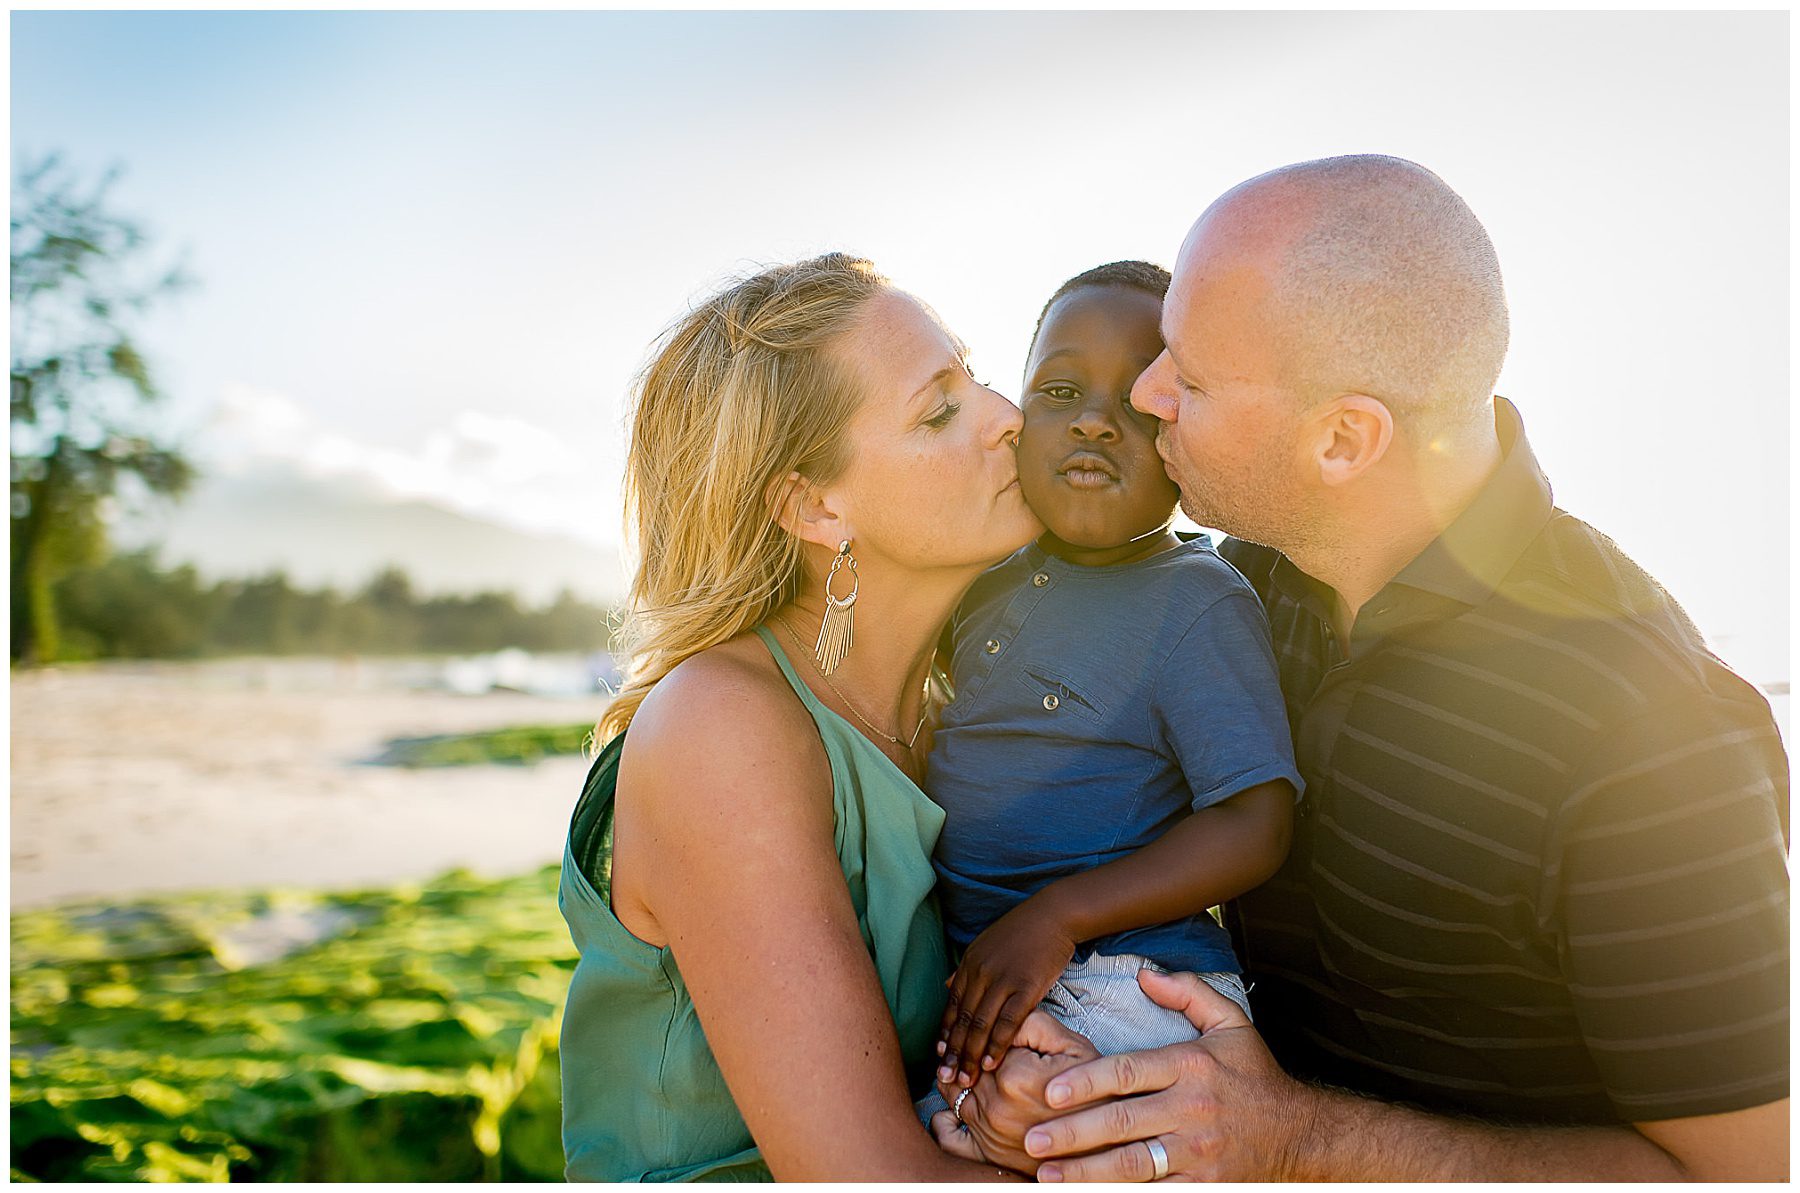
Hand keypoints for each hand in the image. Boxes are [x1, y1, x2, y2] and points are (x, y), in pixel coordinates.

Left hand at [929, 1009, 1100, 1174]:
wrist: (1105, 1145)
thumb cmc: (1093, 1093)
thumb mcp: (1073, 1047)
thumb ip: (1035, 1024)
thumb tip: (1004, 1017)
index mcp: (1014, 1077)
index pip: (986, 1040)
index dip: (995, 1034)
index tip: (1008, 1040)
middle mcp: (994, 1106)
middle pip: (967, 1065)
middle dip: (974, 1055)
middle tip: (986, 1052)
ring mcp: (987, 1131)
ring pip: (952, 1092)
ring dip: (956, 1079)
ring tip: (966, 1069)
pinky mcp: (985, 1152)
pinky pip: (949, 1136)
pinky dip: (944, 1123)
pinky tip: (951, 1112)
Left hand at [937, 900, 1075, 1086]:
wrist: (1053, 916)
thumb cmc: (1022, 933)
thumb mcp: (985, 945)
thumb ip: (967, 970)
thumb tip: (948, 986)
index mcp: (969, 965)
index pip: (951, 1007)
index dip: (945, 1035)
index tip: (939, 1059)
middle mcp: (980, 973)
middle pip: (962, 1020)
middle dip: (953, 1053)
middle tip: (945, 1080)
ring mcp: (1002, 980)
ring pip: (980, 1025)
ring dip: (971, 1056)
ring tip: (965, 1081)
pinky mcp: (1026, 987)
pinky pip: (1007, 1022)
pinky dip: (996, 1045)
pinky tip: (990, 1064)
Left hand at [1022, 968, 1319, 1181]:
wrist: (1301, 1136)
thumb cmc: (1255, 1077)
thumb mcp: (1231, 1023)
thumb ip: (1188, 993)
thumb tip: (1144, 975)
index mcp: (1191, 1066)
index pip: (1127, 1072)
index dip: (1084, 1082)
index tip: (1048, 1091)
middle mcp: (1193, 1109)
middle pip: (1121, 1123)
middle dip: (1071, 1133)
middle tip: (1032, 1139)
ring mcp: (1199, 1154)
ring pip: (1132, 1165)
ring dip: (1085, 1172)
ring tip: (1046, 1175)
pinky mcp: (1205, 1186)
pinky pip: (1155, 1191)